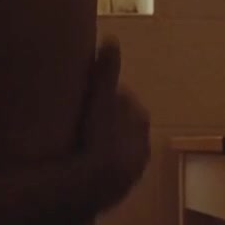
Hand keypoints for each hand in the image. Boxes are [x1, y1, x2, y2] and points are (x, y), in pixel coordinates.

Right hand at [79, 39, 150, 208]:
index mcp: (140, 119)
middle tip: (84, 116)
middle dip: (108, 119)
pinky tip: (84, 163)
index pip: (126, 100)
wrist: (100, 182)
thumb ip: (106, 71)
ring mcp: (133, 166)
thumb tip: (111, 39)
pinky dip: (100, 163)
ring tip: (81, 139)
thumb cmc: (101, 136)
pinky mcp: (121, 185)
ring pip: (119, 147)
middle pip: (125, 124)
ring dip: (104, 142)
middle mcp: (142, 143)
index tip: (91, 94)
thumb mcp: (101, 98)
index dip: (108, 95)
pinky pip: (110, 168)